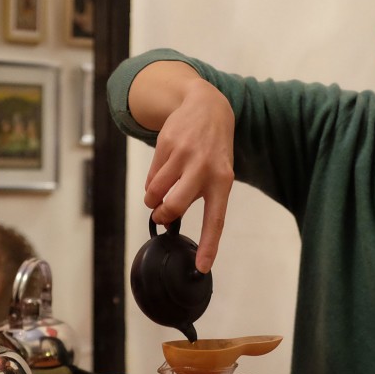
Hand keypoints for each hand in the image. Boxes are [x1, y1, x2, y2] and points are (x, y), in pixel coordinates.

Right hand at [142, 78, 235, 272]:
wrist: (206, 106)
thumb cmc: (212, 148)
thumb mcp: (217, 171)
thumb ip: (199, 196)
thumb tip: (169, 219)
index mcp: (222, 181)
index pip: (215, 219)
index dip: (208, 246)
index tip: (202, 267)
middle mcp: (204, 169)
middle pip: (175, 206)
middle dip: (163, 215)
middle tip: (161, 216)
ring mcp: (184, 156)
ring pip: (156, 192)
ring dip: (152, 199)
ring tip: (158, 195)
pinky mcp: (167, 145)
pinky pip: (152, 176)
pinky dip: (152, 181)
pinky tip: (164, 170)